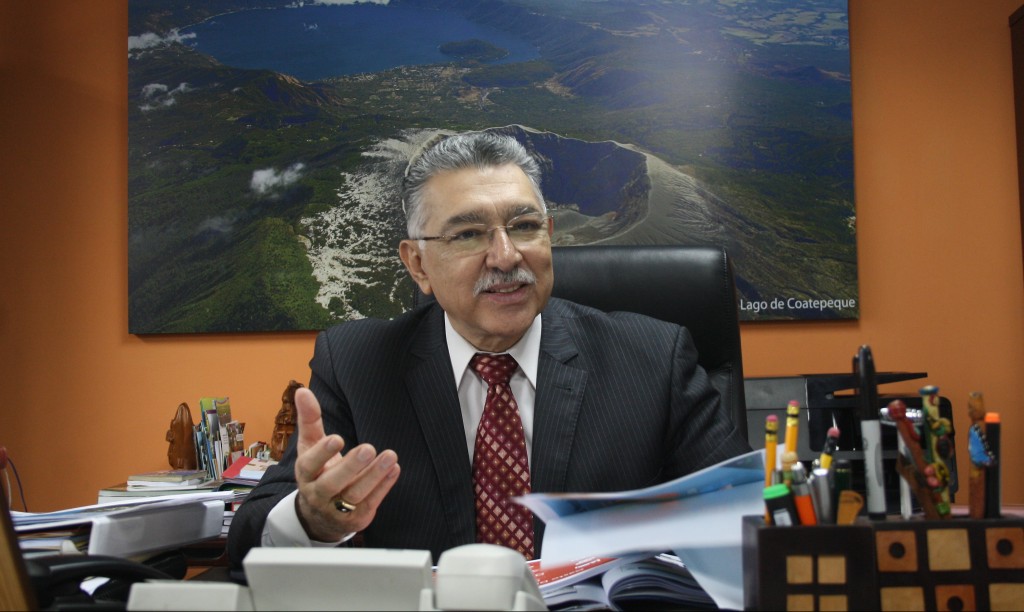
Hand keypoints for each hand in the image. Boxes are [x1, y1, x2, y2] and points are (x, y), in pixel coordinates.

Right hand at [292, 387, 400, 541]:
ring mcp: (337, 510)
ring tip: (390, 457)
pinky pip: (371, 502)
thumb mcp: (309, 447)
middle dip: (351, 467)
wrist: (318, 516)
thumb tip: (302, 390)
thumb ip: (309, 420)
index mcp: (306, 475)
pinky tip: (394, 469)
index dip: (322, 453)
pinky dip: (384, 486)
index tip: (336, 438)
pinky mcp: (357, 518)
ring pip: (355, 495)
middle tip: (368, 448)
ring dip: (374, 476)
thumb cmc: (316, 472)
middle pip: (333, 484)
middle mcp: (319, 494)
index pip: (310, 465)